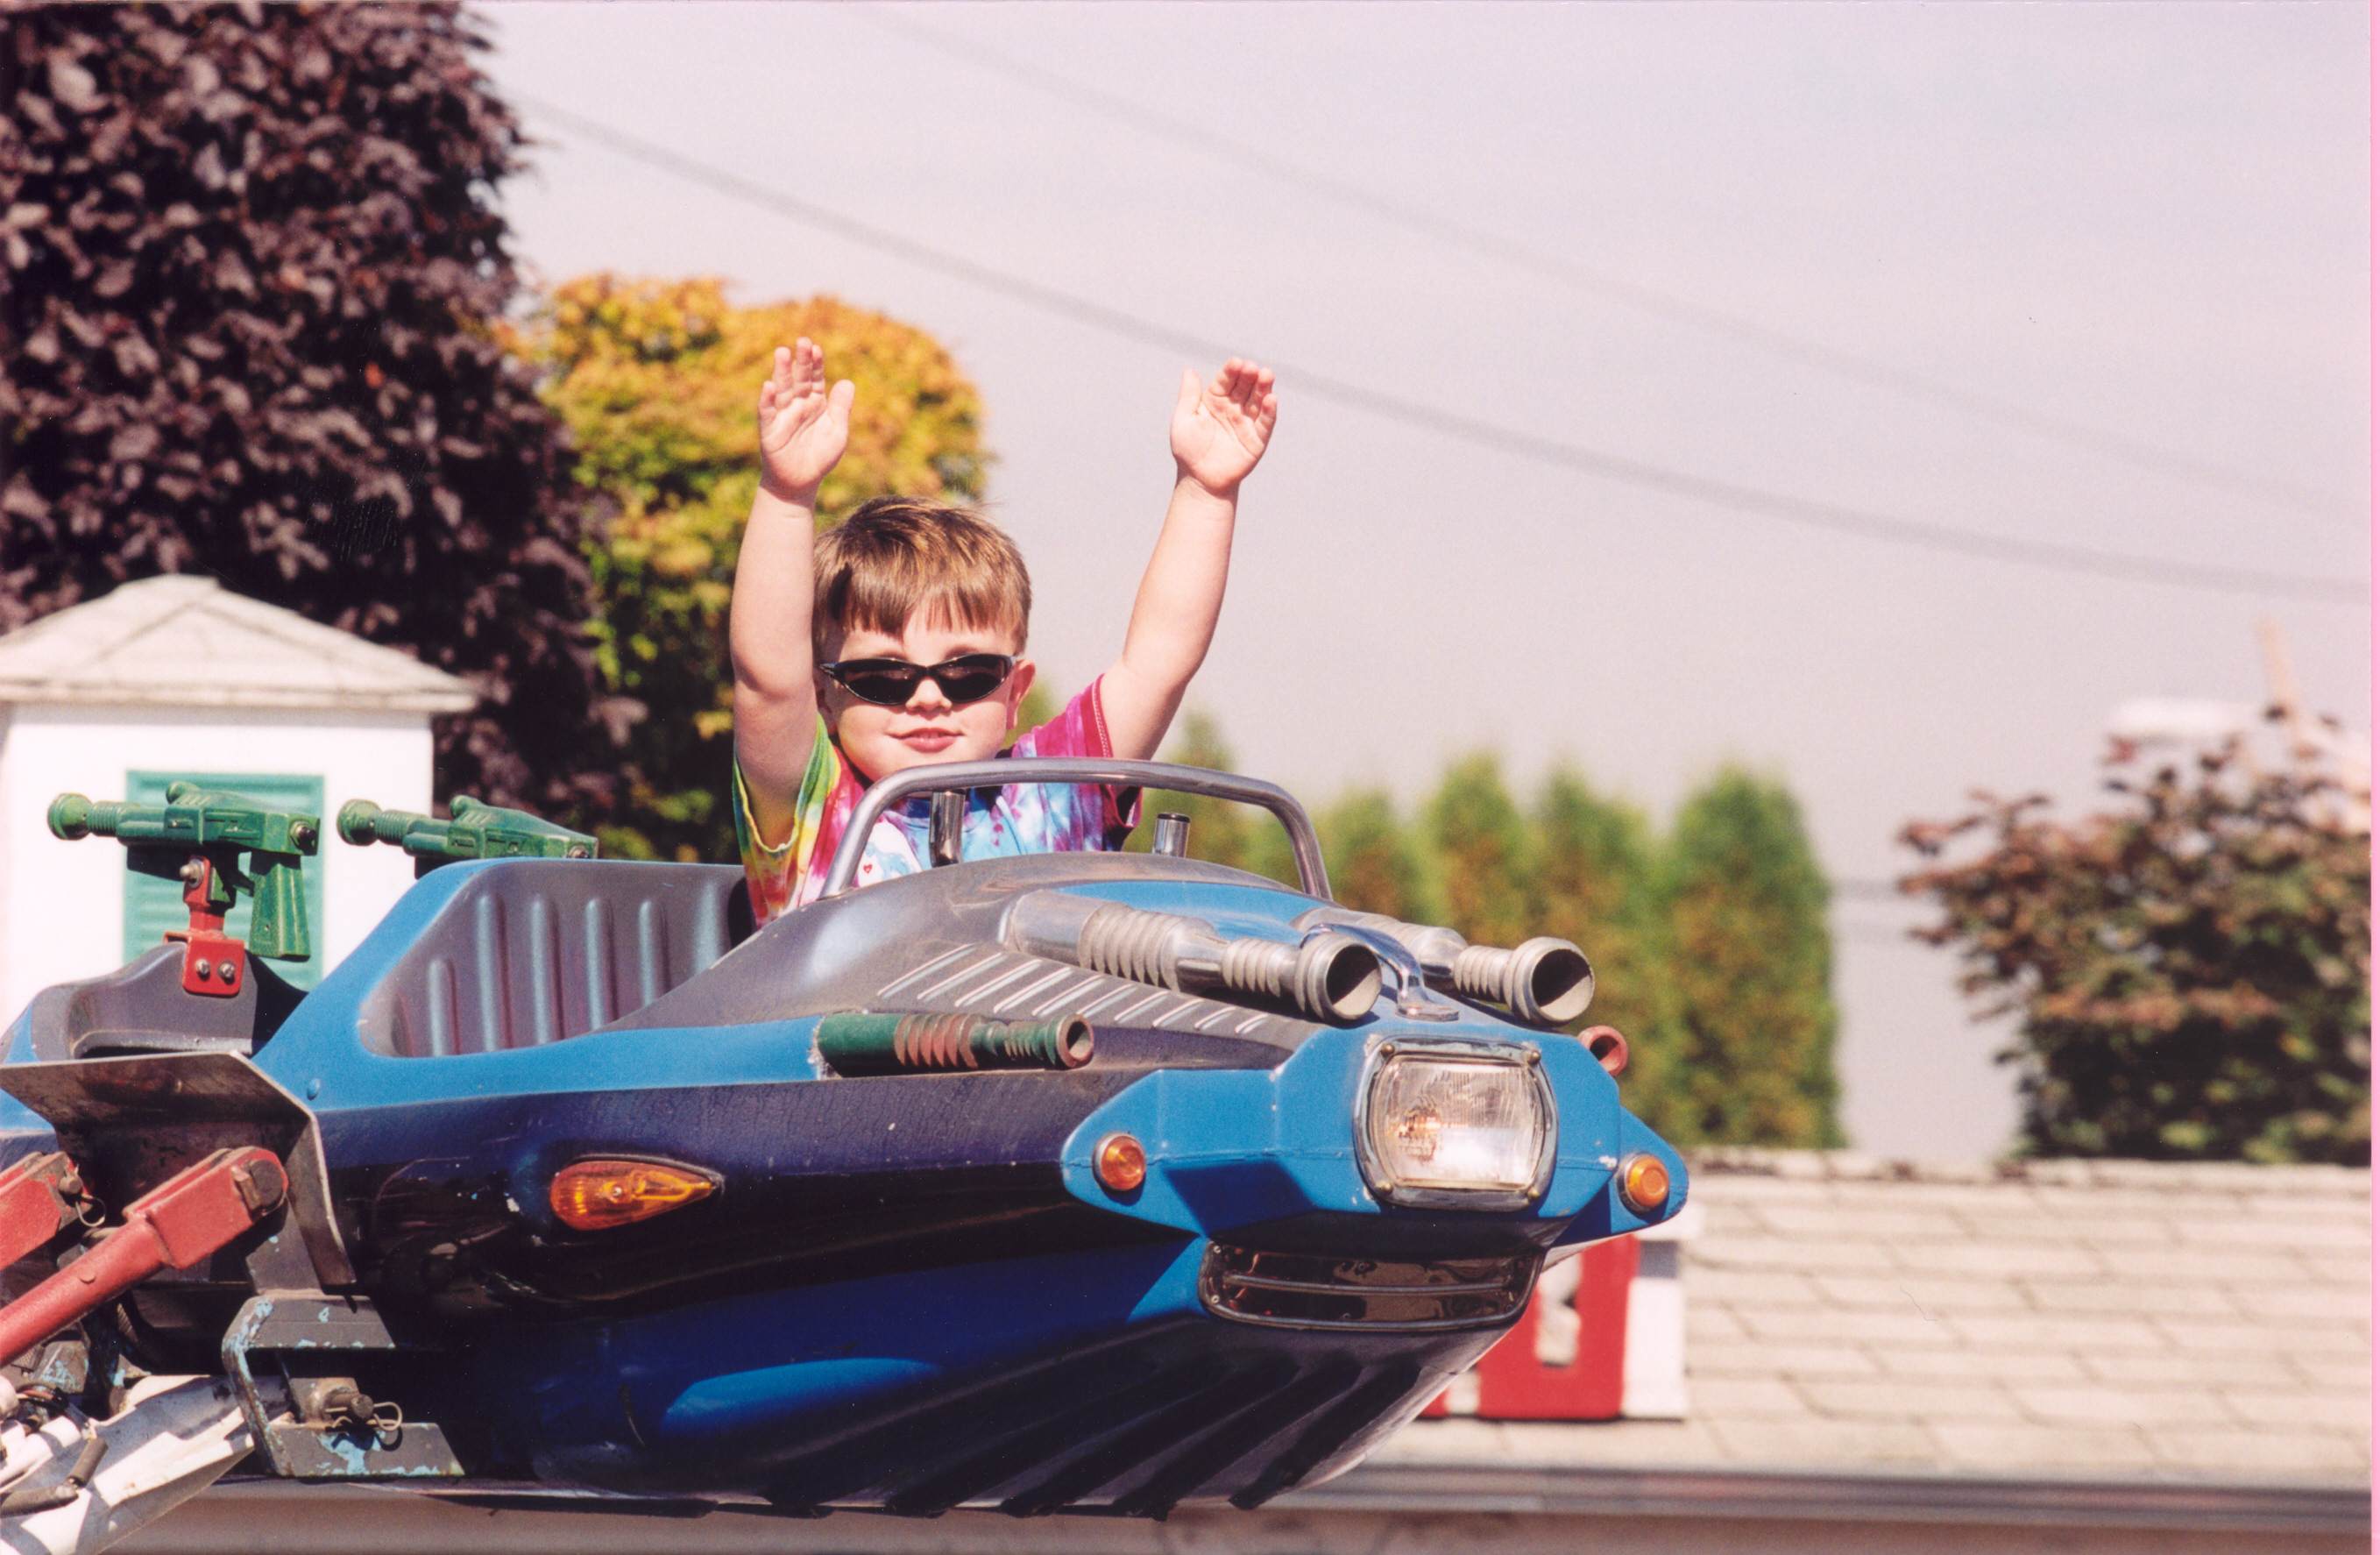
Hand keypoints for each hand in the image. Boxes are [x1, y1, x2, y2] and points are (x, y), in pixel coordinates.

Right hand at [757, 338, 854, 501]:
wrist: (801, 483)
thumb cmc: (820, 457)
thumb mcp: (838, 432)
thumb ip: (842, 408)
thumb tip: (847, 381)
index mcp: (815, 403)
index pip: (815, 378)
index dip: (815, 364)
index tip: (817, 348)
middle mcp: (797, 405)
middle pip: (798, 379)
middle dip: (801, 361)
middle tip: (803, 341)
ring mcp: (782, 416)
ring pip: (782, 390)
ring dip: (782, 372)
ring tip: (783, 353)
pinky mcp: (770, 430)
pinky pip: (768, 413)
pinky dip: (767, 400)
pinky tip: (769, 387)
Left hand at [1170, 358, 1276, 496]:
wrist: (1200, 480)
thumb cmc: (1189, 450)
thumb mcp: (1184, 420)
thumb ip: (1188, 396)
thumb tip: (1189, 370)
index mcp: (1215, 400)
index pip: (1226, 380)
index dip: (1232, 371)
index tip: (1237, 363)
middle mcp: (1233, 408)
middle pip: (1245, 387)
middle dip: (1250, 376)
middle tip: (1253, 368)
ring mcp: (1246, 422)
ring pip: (1258, 401)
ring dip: (1264, 387)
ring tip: (1267, 375)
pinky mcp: (1257, 439)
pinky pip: (1265, 423)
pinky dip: (1270, 411)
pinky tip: (1271, 399)